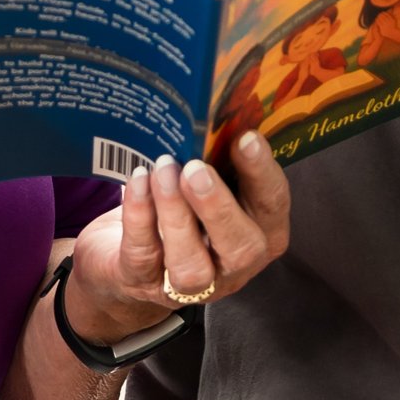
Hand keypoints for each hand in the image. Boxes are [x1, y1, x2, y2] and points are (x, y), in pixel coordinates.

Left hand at [60, 133, 291, 343]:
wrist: (127, 262)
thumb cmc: (182, 211)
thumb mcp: (207, 188)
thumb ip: (220, 162)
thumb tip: (214, 114)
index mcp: (259, 233)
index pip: (272, 205)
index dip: (262, 173)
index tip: (246, 138)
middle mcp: (232, 266)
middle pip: (241, 247)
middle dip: (219, 206)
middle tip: (196, 169)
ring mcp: (189, 285)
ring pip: (191, 264)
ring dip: (176, 214)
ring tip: (163, 170)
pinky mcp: (143, 283)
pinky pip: (144, 254)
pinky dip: (140, 216)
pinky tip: (137, 181)